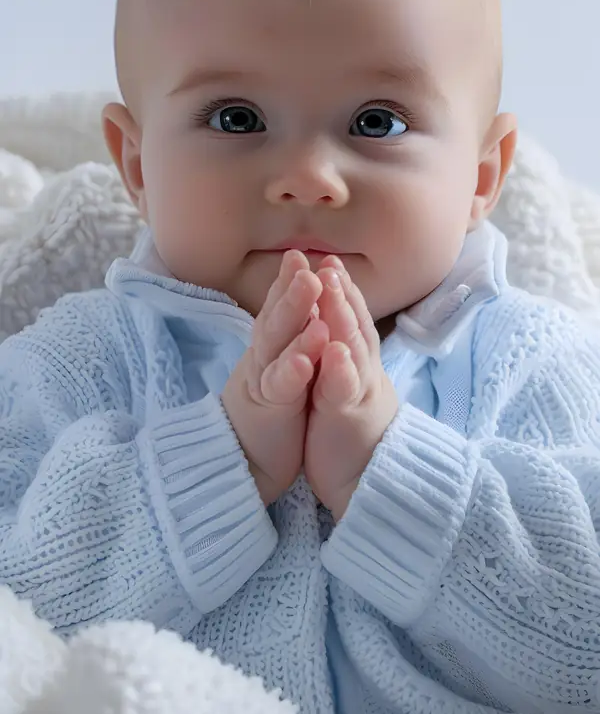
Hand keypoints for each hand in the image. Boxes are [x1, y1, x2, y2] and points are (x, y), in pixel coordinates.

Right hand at [221, 250, 329, 505]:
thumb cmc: (271, 410)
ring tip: (310, 291)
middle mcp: (264, 356)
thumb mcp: (280, 365)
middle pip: (278, 317)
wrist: (245, 460)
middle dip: (292, 289)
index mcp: (272, 345)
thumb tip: (299, 300)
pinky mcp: (268, 409)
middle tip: (305, 263)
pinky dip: (292, 370)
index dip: (288, 280)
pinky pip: (280, 386)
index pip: (280, 307)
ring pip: (278, 345)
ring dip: (295, 317)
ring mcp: (264, 380)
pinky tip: (304, 359)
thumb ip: (287, 334)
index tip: (300, 253)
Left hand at [303, 258, 398, 521]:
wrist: (366, 482)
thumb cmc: (349, 432)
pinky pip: (346, 389)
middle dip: (342, 292)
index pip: (350, 318)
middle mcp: (362, 370)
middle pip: (354, 324)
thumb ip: (341, 355)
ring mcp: (359, 391)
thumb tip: (332, 325)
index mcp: (356, 362)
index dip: (341, 289)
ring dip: (343, 318)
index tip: (326, 259)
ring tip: (332, 291)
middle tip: (329, 262)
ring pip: (353, 348)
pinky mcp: (350, 417)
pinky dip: (341, 368)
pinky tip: (335, 350)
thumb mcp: (343, 385)